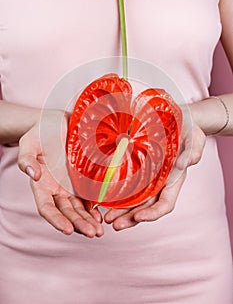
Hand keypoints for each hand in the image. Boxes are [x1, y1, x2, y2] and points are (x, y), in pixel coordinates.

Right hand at [18, 109, 103, 237]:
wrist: (57, 122)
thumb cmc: (41, 131)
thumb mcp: (29, 142)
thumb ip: (27, 159)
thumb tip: (33, 175)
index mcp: (41, 184)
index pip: (47, 208)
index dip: (56, 220)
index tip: (68, 230)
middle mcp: (56, 189)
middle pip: (66, 212)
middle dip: (79, 224)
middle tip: (92, 233)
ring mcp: (70, 185)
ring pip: (79, 209)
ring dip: (89, 221)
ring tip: (100, 231)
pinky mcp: (83, 179)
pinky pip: (89, 197)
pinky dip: (95, 208)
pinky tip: (103, 215)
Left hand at [104, 112, 206, 230]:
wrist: (178, 120)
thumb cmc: (189, 129)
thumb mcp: (195, 137)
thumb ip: (193, 150)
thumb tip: (184, 164)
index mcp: (174, 180)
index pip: (165, 204)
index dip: (152, 214)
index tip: (138, 217)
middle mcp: (160, 184)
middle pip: (146, 208)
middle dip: (130, 219)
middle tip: (114, 225)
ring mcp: (148, 178)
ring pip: (134, 201)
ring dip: (121, 212)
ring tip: (106, 218)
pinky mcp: (137, 169)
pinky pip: (127, 185)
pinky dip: (117, 195)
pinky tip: (104, 199)